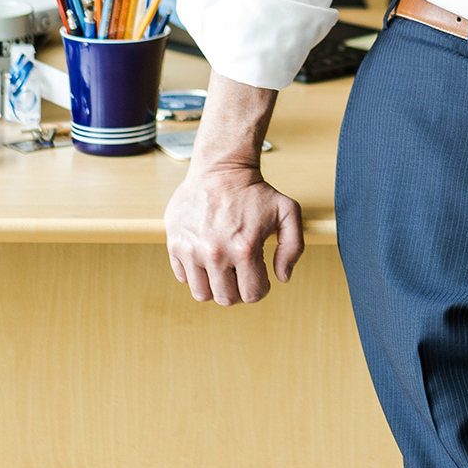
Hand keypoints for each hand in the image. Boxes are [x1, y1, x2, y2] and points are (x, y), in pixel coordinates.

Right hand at [164, 161, 304, 304]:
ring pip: (201, 294)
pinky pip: (183, 277)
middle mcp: (215, 252)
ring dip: (215, 285)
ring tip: (224, 267)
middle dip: (238, 290)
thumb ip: (293, 247)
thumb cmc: (255, 190)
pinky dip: (195, 273)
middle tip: (241, 273)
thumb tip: (282, 277)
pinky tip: (207, 256)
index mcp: (244, 248)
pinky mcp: (174, 244)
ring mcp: (191, 250)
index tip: (260, 276)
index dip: (260, 288)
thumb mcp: (288, 212)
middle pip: (225, 299)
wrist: (221, 168)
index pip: (252, 294)